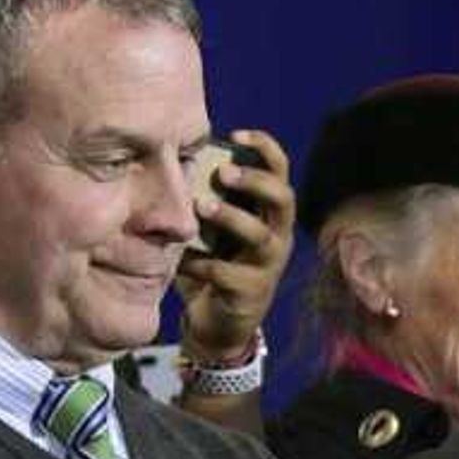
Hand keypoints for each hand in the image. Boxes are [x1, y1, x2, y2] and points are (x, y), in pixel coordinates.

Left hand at [175, 127, 295, 368]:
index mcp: (271, 215)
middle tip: (225, 173)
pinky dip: (199, 263)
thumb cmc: (215, 264)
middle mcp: (278, 237)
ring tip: (201, 207)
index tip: (235, 134)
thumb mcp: (216, 228)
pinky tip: (179, 260)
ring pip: (261, 235)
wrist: (220, 324)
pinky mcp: (250, 293)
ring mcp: (267, 266)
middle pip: (283, 199)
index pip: (280, 172)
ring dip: (231, 217)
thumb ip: (208, 197)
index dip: (264, 148)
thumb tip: (175, 157)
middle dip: (256, 181)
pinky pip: (225, 272)